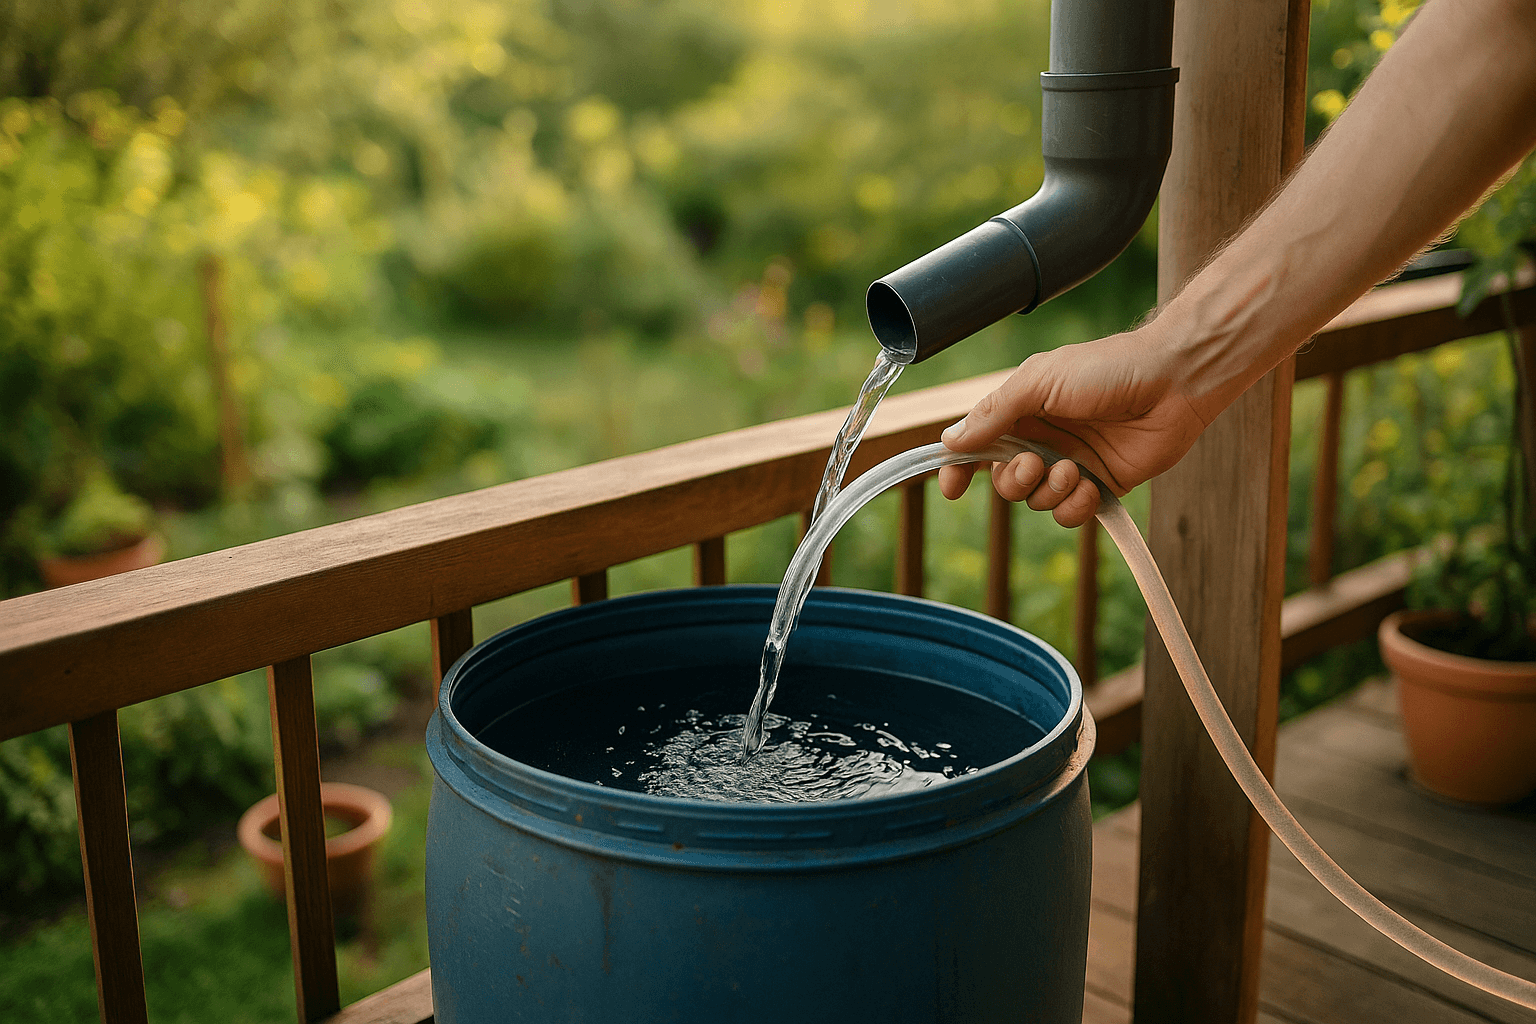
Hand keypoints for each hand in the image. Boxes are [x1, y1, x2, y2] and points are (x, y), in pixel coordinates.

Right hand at [938, 326, 1207, 526]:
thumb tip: (950, 441)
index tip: (952, 488)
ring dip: (1049, 491)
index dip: (959, 468)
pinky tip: (1089, 486)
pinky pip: (1070, 513)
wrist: (1172, 381)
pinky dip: (1075, 506)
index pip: (976, 446)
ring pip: (1036, 501)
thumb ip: (994, 413)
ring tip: (1073, 469)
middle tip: (1035, 464)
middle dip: (1013, 480)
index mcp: (1021, 411)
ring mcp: (1070, 464)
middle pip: (1003, 481)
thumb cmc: (1107, 369)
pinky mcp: (1100, 485)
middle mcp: (1042, 439)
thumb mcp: (1039, 381)